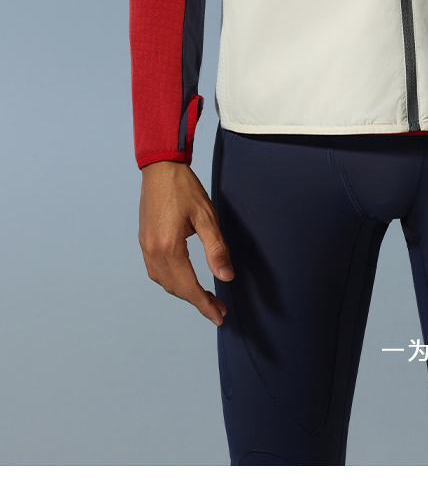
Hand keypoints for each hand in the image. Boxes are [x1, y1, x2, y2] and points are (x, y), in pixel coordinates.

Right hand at [139, 160, 233, 326]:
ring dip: (184, 293)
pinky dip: (172, 281)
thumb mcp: (207, 216)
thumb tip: (226, 277)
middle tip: (218, 308)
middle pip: (176, 288)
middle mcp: (153, 251)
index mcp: (169, 246)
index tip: (219, 316)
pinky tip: (184, 279)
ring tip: (204, 296)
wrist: (161, 168)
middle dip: (198, 301)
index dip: (205, 305)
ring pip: (165, 282)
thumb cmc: (185, 188)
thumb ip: (216, 249)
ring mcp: (145, 247)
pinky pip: (156, 272)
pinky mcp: (144, 241)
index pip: (189, 287)